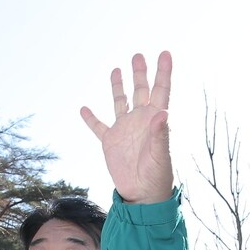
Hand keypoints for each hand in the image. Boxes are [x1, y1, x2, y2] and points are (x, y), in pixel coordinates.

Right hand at [80, 51, 175, 203]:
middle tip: (138, 56)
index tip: (165, 53)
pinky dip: (91, 118)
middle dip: (140, 73)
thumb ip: (161, 134)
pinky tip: (84, 108)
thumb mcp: (160, 155)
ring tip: (117, 69)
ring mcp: (124, 130)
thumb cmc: (158, 177)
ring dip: (118, 86)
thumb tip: (163, 111)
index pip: (161, 90)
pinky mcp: (110, 142)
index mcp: (155, 120)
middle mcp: (140, 121)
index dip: (164, 72)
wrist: (141, 196)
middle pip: (140, 90)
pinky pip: (98, 126)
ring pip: (120, 102)